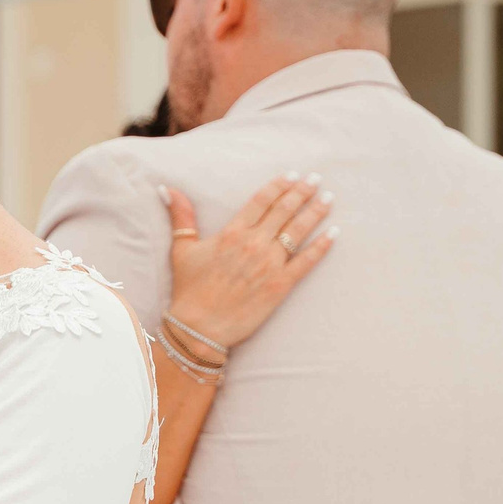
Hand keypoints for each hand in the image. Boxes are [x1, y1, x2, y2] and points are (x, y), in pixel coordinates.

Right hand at [163, 175, 335, 350]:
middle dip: (303, 192)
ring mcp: (269, 264)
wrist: (199, 328)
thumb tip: (168, 189)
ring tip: (328, 199)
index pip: (262, 200)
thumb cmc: (189, 289)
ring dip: (316, 212)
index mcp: (232, 232)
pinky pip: (307, 261)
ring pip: (299, 230)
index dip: (279, 185)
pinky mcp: (280, 285)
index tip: (292, 175)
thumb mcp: (182, 248)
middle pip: (284, 210)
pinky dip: (322, 246)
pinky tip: (334, 233)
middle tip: (316, 179)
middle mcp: (254, 243)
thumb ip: (181, 216)